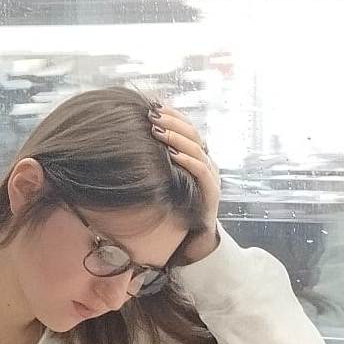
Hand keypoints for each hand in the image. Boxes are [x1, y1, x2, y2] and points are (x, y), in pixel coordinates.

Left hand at [151, 105, 219, 262]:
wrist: (193, 239)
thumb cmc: (175, 207)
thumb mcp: (164, 179)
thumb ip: (156, 161)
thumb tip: (132, 141)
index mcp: (197, 156)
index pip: (187, 126)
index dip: (172, 114)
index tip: (152, 104)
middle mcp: (207, 162)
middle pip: (193, 133)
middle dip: (172, 121)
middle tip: (151, 114)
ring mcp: (211, 177)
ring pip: (198, 148)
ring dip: (176, 137)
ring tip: (157, 130)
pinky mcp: (211, 193)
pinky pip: (202, 170)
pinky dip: (188, 160)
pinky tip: (172, 154)